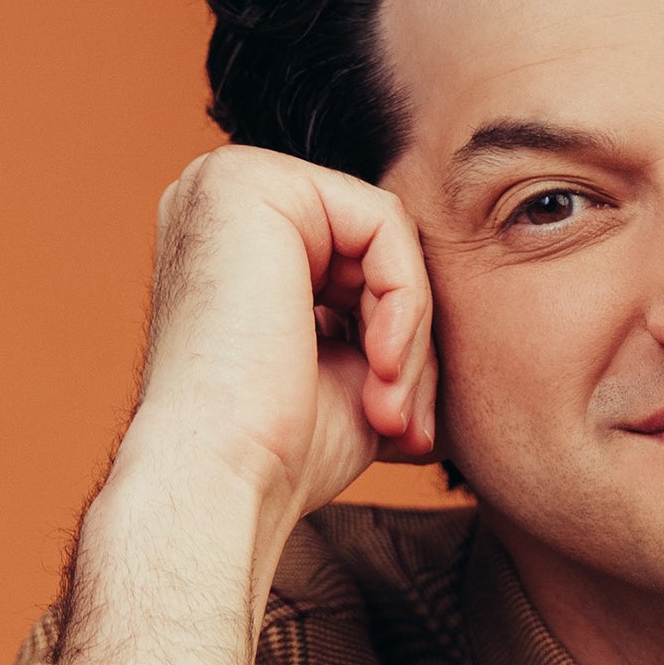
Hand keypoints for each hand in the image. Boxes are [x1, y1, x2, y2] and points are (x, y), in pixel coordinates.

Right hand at [56, 145, 437, 664]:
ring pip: (389, 238)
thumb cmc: (280, 448)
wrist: (219, 483)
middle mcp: (219, 196)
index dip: (400, 340)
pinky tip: (380, 367)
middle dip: (410, 341)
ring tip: (390, 412)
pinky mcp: (252, 183)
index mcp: (233, 238)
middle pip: (377, 245)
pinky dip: (404, 304)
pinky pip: (386, 224)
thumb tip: (444, 298)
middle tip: (404, 426)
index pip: (362, 260)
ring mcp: (229, 181)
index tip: (402, 424)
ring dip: (410, 336)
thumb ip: (384, 311)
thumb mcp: (351, 366)